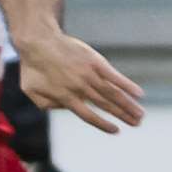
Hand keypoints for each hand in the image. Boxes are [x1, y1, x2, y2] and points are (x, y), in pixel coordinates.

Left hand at [16, 33, 144, 133]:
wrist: (38, 41)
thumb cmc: (32, 67)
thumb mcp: (31, 91)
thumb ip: (46, 104)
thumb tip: (65, 108)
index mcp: (65, 97)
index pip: (88, 116)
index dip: (103, 124)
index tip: (116, 131)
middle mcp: (79, 88)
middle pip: (106, 106)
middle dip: (123, 116)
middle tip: (137, 124)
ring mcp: (88, 74)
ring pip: (112, 93)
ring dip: (128, 105)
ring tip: (140, 114)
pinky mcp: (95, 61)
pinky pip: (114, 75)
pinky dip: (127, 85)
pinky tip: (138, 93)